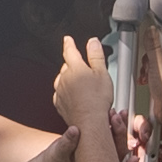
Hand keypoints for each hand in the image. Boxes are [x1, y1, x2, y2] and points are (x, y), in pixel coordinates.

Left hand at [49, 35, 115, 152]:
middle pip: (67, 66)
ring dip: (70, 79)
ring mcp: (59, 91)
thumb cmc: (97, 100)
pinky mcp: (59, 103)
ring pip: (63, 80)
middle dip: (74, 65)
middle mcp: (63, 78)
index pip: (70, 51)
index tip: (67, 39)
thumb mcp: (102, 73)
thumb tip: (93, 41)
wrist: (88, 122)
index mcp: (75, 68)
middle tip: (85, 70)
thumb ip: (96, 55)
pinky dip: (67, 92)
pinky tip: (76, 97)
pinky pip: (61, 93)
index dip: (69, 43)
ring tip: (82, 85)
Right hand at [136, 29, 161, 133]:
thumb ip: (153, 45)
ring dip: (145, 64)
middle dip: (147, 51)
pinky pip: (151, 68)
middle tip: (146, 57)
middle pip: (157, 44)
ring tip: (146, 71)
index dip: (157, 29)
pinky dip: (146, 72)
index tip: (147, 28)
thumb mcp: (157, 64)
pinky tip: (145, 78)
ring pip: (153, 57)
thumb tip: (150, 30)